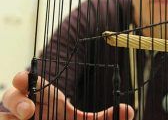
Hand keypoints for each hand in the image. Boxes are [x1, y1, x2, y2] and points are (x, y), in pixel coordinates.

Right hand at [1, 71, 133, 119]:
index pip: (27, 81)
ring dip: (9, 117)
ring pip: (2, 116)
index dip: (24, 78)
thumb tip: (129, 110)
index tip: (27, 78)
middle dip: (17, 101)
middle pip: (10, 97)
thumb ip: (104, 117)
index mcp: (42, 96)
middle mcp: (24, 108)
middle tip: (31, 111)